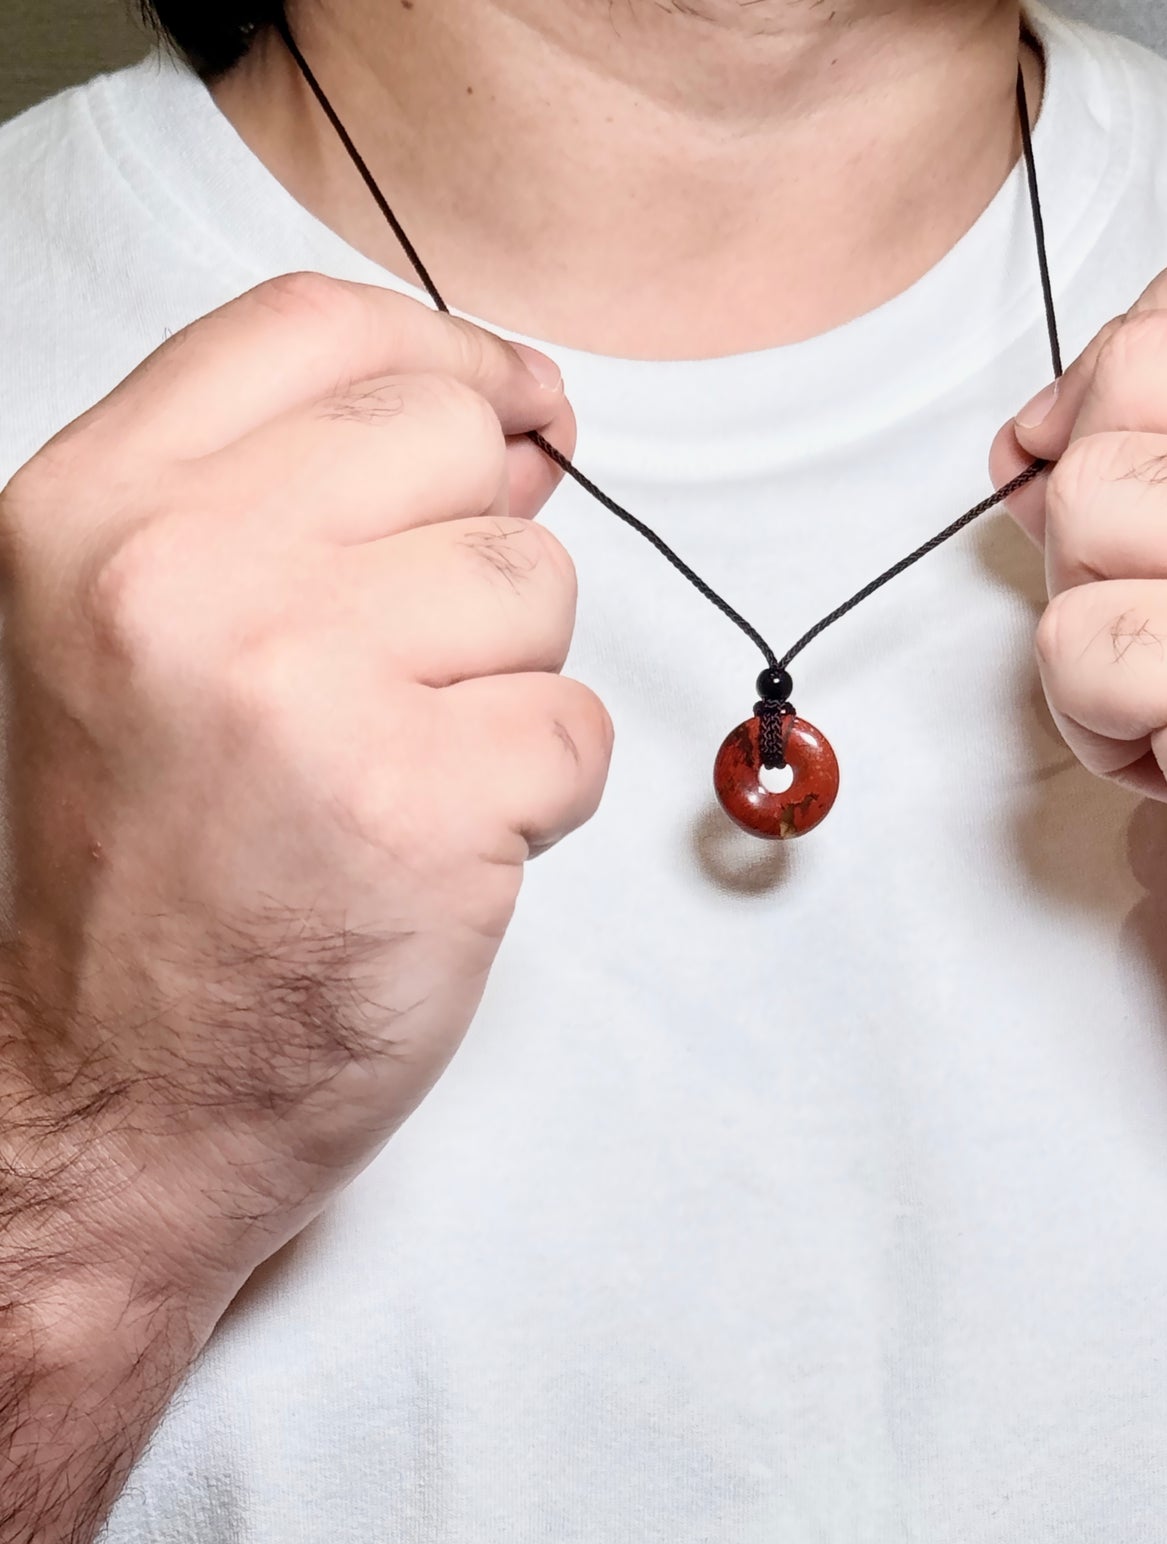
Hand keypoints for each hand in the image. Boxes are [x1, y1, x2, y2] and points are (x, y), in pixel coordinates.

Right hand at [0, 274, 610, 1321]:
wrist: (111, 1097)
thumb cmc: (138, 879)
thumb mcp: (127, 638)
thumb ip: (285, 503)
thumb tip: (504, 423)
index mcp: (94, 509)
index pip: (317, 327)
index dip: (448, 354)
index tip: (513, 409)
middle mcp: (186, 574)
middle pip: (451, 439)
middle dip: (475, 553)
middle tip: (407, 676)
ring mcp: (304, 687)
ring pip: (535, 586)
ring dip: (507, 686)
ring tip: (398, 777)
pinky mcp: (418, 806)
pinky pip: (575, 729)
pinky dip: (539, 797)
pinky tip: (435, 851)